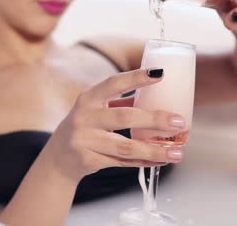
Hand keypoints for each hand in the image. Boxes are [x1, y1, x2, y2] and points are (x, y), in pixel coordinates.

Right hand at [43, 69, 185, 181]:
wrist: (58, 158)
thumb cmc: (85, 127)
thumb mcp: (96, 109)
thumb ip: (121, 102)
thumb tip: (158, 97)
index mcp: (89, 98)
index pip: (114, 83)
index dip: (137, 78)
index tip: (160, 74)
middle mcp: (85, 118)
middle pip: (124, 117)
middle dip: (155, 120)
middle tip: (179, 121)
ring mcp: (85, 140)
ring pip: (126, 147)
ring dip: (155, 150)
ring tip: (178, 153)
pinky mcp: (89, 160)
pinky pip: (123, 162)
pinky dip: (145, 162)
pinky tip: (162, 160)